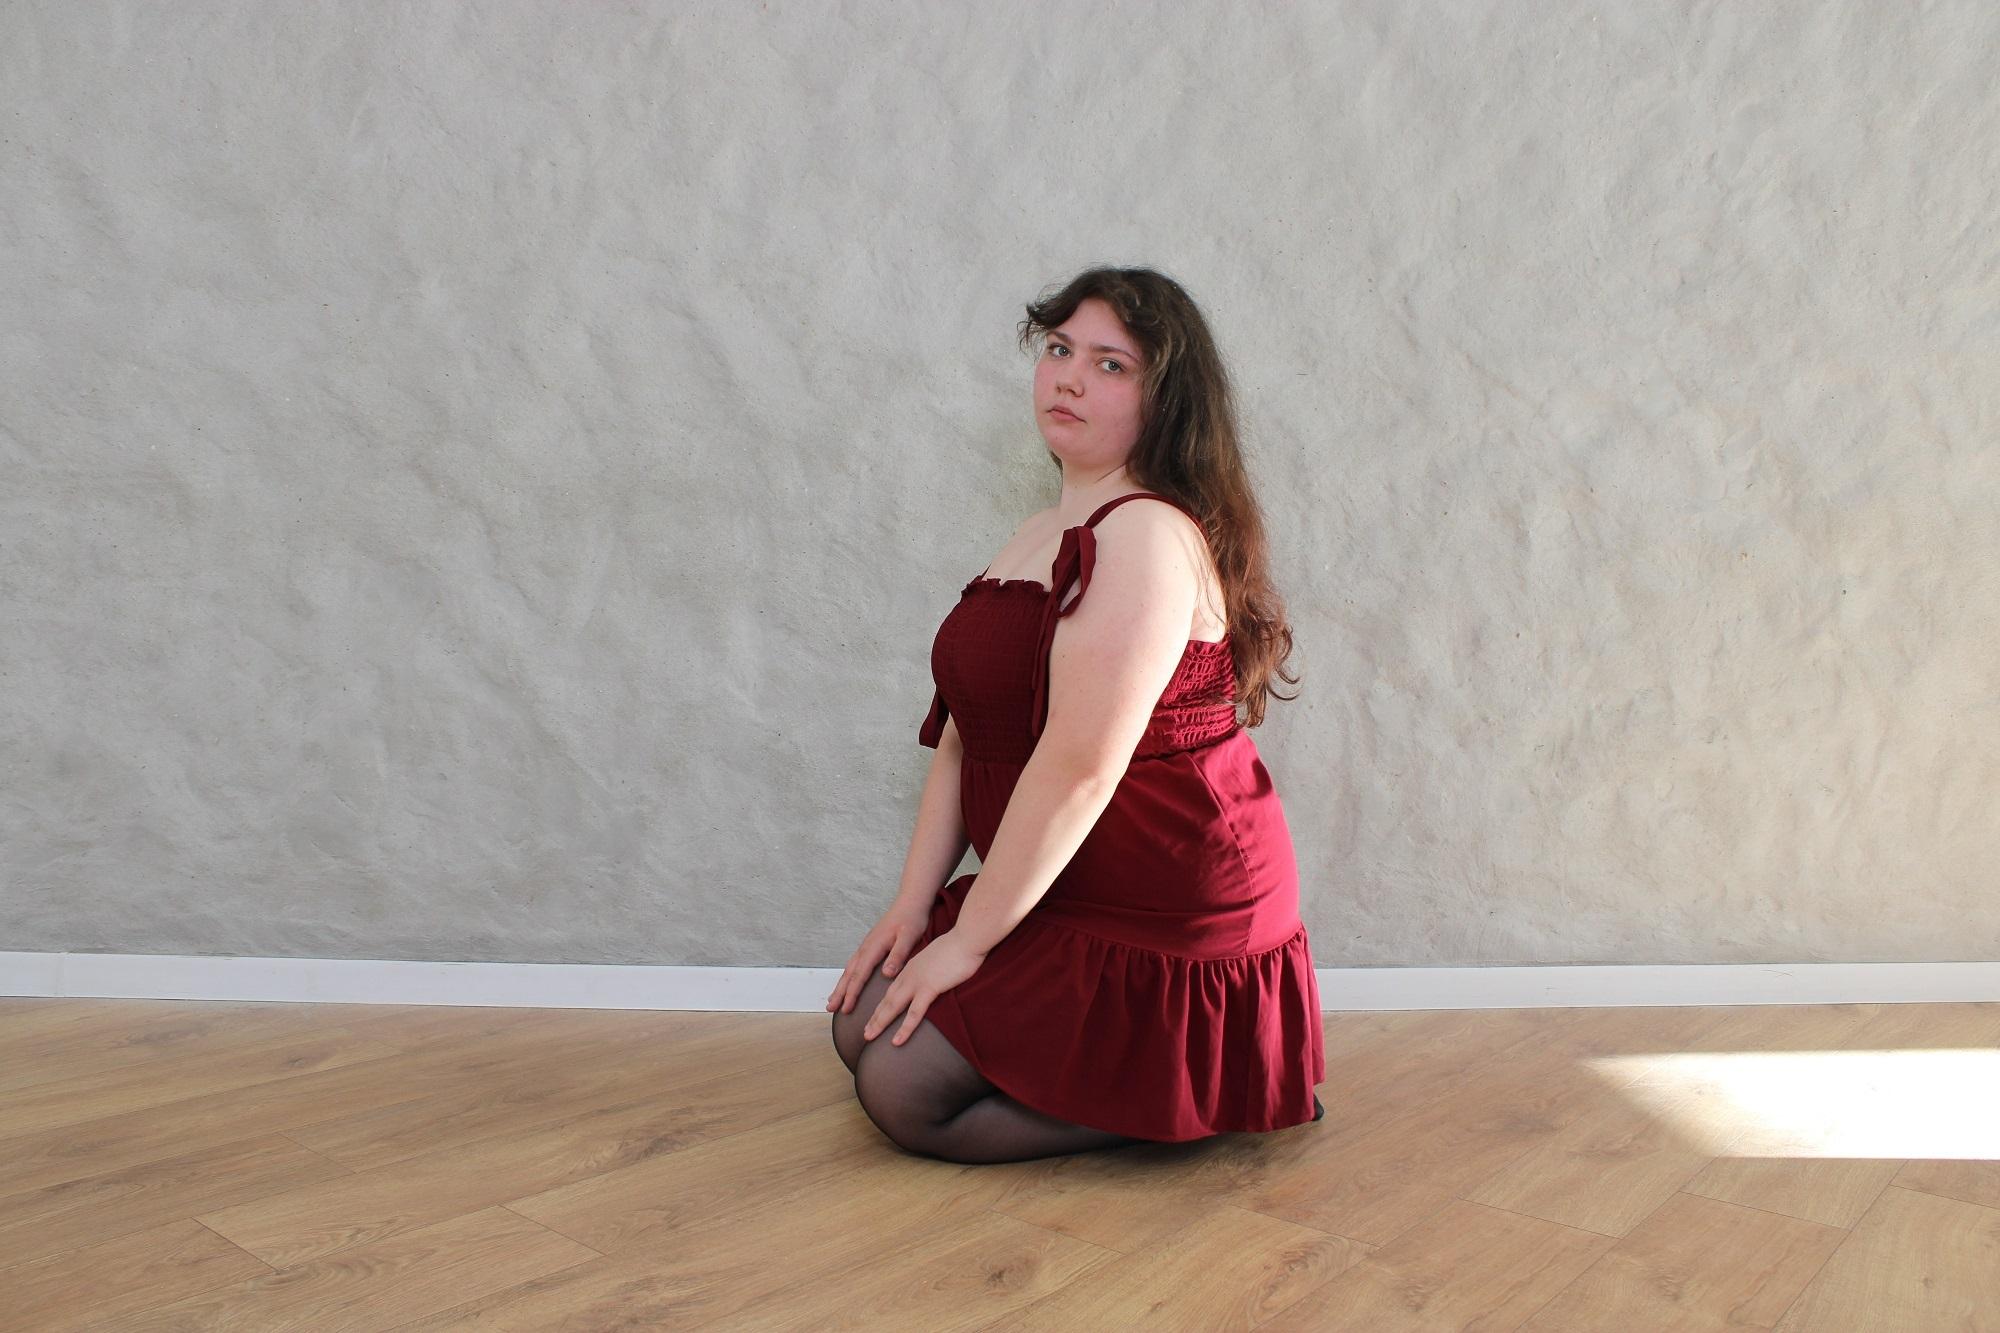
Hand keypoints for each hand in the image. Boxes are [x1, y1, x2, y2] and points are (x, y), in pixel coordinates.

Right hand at [826, 896, 935, 1015]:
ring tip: (833, 999)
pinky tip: (848, 982)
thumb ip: (898, 955)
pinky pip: (855, 964)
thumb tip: (886, 974)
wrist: (911, 901)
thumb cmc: (911, 919)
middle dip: (839, 992)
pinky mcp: (870, 944)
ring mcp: (867, 945)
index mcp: (874, 947)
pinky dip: (848, 976)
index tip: (845, 1008)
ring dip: (841, 985)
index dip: (852, 993)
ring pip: (850, 969)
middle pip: (849, 973)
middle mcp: (866, 947)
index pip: (860, 975)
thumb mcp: (909, 937)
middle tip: (830, 1008)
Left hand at [862, 930, 986, 1046]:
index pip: (892, 989)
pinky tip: (896, 1041)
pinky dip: (904, 1028)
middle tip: (865, 1033)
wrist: (967, 938)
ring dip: (880, 1023)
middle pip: (887, 999)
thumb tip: (935, 974)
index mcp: (912, 967)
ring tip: (868, 1037)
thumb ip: (933, 967)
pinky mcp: (929, 988)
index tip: (874, 1016)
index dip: (882, 1004)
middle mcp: (910, 975)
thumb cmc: (960, 947)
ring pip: (893, 1006)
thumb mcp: (940, 957)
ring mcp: (917, 982)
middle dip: (875, 1017)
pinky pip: (914, 1013)